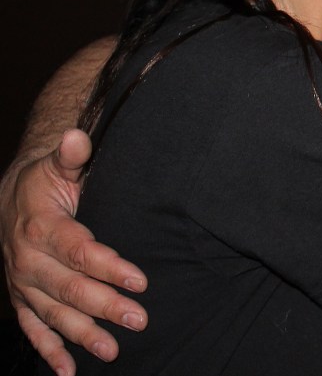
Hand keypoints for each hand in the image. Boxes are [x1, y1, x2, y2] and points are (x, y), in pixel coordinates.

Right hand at [1, 130, 146, 373]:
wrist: (8, 199)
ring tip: (112, 351)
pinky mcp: (21, 299)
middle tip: (139, 319)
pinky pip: (33, 330)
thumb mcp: (56, 165)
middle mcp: (28, 261)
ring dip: (83, 335)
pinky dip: (49, 352)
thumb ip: (71, 155)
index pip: (80, 253)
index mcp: (41, 228)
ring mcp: (23, 284)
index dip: (110, 268)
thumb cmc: (44, 182)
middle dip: (105, 306)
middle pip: (71, 289)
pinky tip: (67, 372)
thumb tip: (77, 137)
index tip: (141, 280)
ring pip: (54, 314)